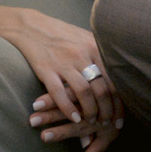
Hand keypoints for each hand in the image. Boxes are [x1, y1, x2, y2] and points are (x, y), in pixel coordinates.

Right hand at [0, 4, 121, 151]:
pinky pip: (59, 93)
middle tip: (107, 124)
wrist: (30, 26)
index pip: (114, 80)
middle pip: (101, 89)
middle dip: (106, 111)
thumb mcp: (84, 39)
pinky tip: (73, 118)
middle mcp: (82, 54)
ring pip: (84, 93)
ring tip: (90, 122)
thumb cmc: (61, 35)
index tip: (120, 119)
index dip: (119, 103)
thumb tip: (119, 77)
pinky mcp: (46, 69)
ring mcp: (64, 62)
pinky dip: (68, 109)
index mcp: (94, 47)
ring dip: (89, 112)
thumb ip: (100, 56)